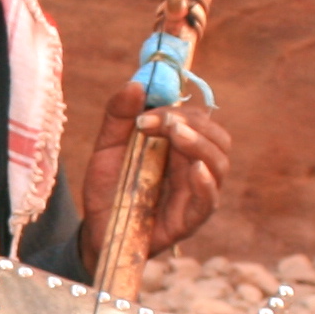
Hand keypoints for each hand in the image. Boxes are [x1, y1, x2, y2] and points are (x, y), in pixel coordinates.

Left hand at [76, 86, 233, 267]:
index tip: (144, 117)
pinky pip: (209, 201)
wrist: (95, 229)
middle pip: (217, 139)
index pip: (197, 120)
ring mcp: (194, 194)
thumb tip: (136, 84)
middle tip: (165, 123)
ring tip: (177, 136)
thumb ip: (119, 116)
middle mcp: (193, 167)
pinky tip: (195, 169)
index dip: (176, 111)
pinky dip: (206, 184)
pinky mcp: (189, 220)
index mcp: (179, 147)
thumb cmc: (108, 187)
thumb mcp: (107, 147)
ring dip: (201, 146)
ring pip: (219, 165)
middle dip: (194, 125)